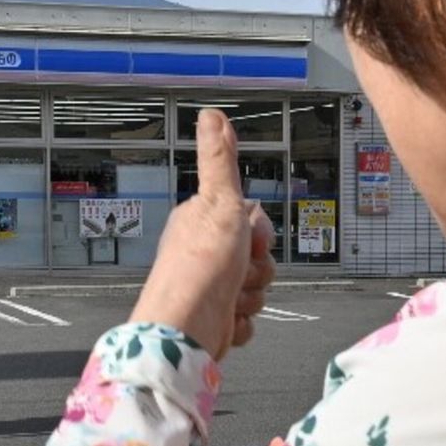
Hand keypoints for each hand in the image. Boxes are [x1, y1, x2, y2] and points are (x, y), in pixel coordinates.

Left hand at [128, 109, 275, 359]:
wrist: (186, 328)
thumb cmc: (199, 267)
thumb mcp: (218, 203)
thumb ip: (219, 161)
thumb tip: (213, 116)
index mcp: (203, 220)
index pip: (253, 220)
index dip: (259, 233)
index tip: (247, 239)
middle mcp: (204, 251)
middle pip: (259, 255)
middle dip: (258, 269)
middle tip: (237, 270)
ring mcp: (210, 285)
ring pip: (257, 287)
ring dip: (251, 296)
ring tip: (229, 297)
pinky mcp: (215, 316)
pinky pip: (248, 317)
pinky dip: (242, 322)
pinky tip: (226, 317)